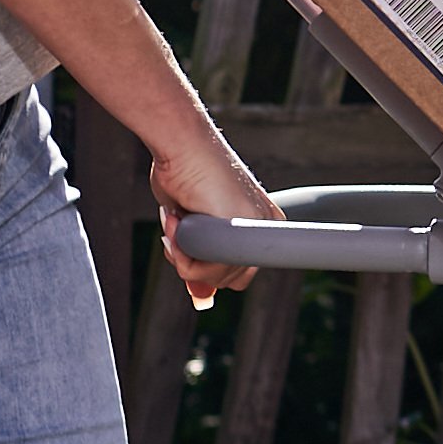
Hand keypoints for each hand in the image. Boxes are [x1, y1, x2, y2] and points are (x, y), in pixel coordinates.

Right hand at [150, 130, 276, 307]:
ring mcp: (258, 230)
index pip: (237, 273)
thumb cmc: (183, 176)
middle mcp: (266, 227)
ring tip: (177, 220)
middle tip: (176, 229)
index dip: (206, 267)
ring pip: (216, 279)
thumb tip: (203, 299)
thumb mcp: (191, 226)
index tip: (185, 244)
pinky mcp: (243, 231)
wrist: (181, 144)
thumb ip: (200, 261)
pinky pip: (208, 270)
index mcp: (260, 224)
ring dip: (183, 255)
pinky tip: (178, 221)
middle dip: (191, 261)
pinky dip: (182, 251)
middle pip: (227, 280)